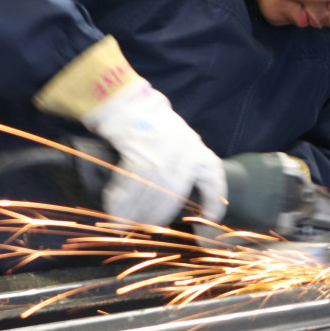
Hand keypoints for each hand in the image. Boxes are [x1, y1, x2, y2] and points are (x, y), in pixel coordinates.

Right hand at [82, 79, 226, 226]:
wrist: (130, 103)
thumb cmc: (154, 125)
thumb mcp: (181, 141)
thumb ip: (183, 166)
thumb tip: (171, 201)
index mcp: (198, 151)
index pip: (214, 182)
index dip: (213, 204)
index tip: (208, 220)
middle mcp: (184, 153)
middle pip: (174, 195)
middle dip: (158, 216)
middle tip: (145, 228)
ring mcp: (162, 152)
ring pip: (151, 194)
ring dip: (135, 213)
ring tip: (125, 225)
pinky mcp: (138, 151)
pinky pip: (130, 186)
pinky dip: (121, 202)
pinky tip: (115, 213)